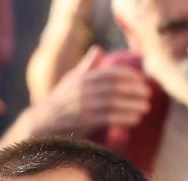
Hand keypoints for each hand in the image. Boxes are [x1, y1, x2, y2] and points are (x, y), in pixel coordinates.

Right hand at [31, 46, 151, 134]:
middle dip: (135, 91)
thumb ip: (87, 66)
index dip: (130, 76)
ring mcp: (83, 106)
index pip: (111, 73)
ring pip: (115, 103)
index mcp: (83, 79)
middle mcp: (83, 90)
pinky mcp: (84, 122)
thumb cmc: (59, 102)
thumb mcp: (71, 80)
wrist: (39, 124)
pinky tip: (135, 120)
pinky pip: (109, 118)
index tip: (142, 80)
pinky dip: (124, 118)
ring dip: (133, 105)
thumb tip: (98, 49)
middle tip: (148, 94)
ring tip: (145, 108)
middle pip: (116, 88)